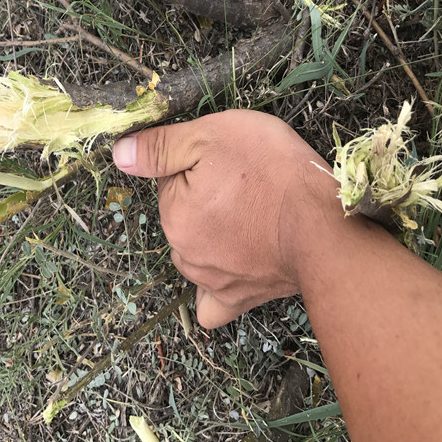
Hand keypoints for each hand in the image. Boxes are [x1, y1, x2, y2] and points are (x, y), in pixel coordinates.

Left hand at [112, 109, 341, 327]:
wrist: (322, 223)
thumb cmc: (270, 171)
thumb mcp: (211, 136)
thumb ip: (160, 146)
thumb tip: (119, 153)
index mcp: (172, 210)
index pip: (171, 180)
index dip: (197, 165)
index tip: (227, 162)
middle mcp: (183, 250)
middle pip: (184, 214)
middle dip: (204, 198)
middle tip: (245, 186)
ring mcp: (208, 279)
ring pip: (196, 250)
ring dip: (212, 235)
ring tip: (250, 220)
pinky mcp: (237, 300)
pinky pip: (211, 305)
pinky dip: (211, 291)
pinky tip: (223, 274)